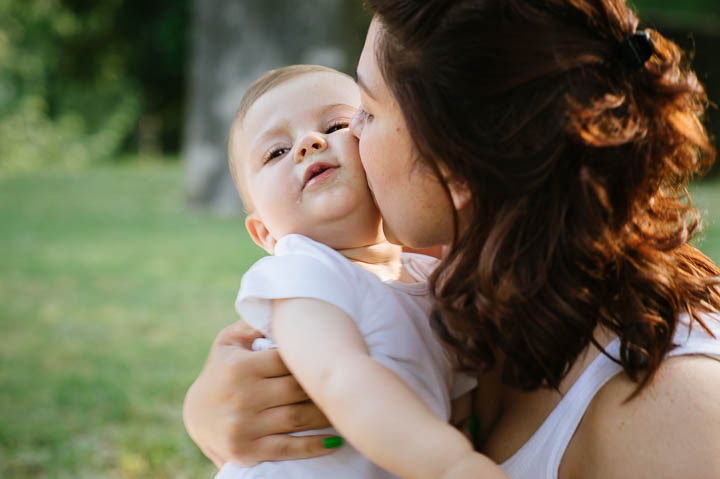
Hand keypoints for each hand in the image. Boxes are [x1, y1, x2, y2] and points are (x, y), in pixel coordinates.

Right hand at [183, 320, 334, 467]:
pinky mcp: (247, 451)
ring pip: (299, 417)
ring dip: (327, 414)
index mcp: (240, 366)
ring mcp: (244, 426)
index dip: (311, 358)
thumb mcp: (227, 343)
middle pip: (298, 388)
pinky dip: (315, 445)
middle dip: (325, 385)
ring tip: (346, 407)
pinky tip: (335, 439)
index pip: (288, 359)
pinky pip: (289, 448)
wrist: (194, 415)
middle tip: (349, 381)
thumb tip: (282, 308)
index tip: (333, 356)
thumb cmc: (220, 370)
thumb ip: (253, 325)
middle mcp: (242, 396)